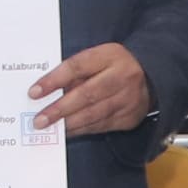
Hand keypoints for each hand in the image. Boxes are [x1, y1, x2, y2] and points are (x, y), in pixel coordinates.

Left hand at [31, 41, 154, 136]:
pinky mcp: (129, 117)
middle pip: (86, 94)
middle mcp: (121, 77)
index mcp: (109, 56)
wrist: (152, 77)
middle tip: (39, 119)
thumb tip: (47, 90)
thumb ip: (76, 70)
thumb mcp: (98, 57)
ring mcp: (128, 99)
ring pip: (94, 114)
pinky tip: (67, 131)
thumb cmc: (115, 65)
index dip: (54, 80)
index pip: (77, 66)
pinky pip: (101, 125)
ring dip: (69, 123)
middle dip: (60, 109)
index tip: (34, 92)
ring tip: (50, 128)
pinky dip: (82, 129)